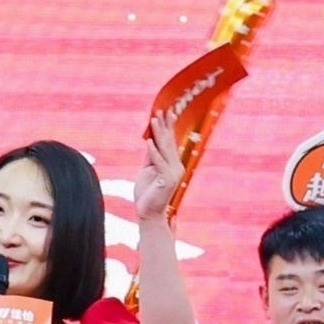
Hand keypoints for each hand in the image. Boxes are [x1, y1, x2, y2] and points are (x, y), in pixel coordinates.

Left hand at [130, 111, 187, 226]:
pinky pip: (159, 163)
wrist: (148, 214)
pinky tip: (148, 141)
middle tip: (161, 110)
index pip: (169, 141)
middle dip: (164, 125)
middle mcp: (176, 166)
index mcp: (172, 163)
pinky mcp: (167, 180)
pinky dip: (153, 152)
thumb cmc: (147, 193)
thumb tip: (149, 140)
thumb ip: (150, 156)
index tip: (164, 111)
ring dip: (158, 134)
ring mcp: (173, 173)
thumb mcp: (147, 170)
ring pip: (164, 150)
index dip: (167, 126)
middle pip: (168, 142)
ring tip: (154, 120)